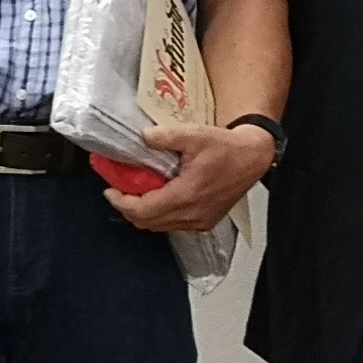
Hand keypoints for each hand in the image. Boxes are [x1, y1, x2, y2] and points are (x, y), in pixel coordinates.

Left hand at [105, 122, 274, 235]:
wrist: (253, 157)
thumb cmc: (227, 147)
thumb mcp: (194, 135)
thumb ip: (166, 137)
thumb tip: (143, 137)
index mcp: (186, 195)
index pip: (143, 211)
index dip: (122, 203)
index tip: (110, 191)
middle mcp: (192, 214)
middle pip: (147, 222)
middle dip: (128, 209)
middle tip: (118, 192)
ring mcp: (200, 221)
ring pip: (160, 227)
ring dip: (143, 214)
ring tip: (134, 195)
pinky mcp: (206, 222)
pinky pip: (174, 226)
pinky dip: (160, 216)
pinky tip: (156, 199)